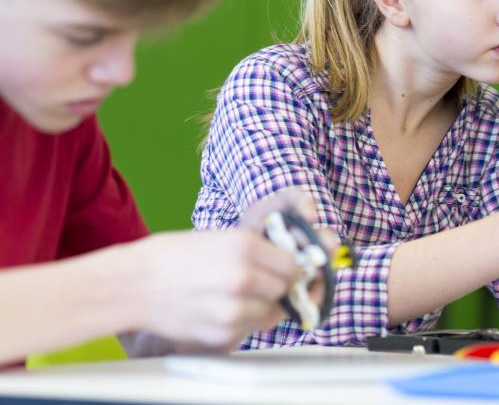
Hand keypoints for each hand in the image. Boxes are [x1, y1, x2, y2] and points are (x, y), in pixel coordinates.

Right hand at [133, 188, 338, 350]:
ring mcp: (234, 309)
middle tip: (257, 283)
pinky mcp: (222, 333)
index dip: (289, 268)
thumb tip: (289, 264)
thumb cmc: (172, 257)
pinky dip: (242, 322)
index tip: (283, 270)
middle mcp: (243, 278)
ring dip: (260, 306)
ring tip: (233, 296)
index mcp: (244, 247)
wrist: (132, 285)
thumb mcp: (220, 238)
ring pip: (269, 312)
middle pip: (284, 289)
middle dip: (276, 287)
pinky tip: (220, 308)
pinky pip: (249, 329)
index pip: (292, 264)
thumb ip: (257, 251)